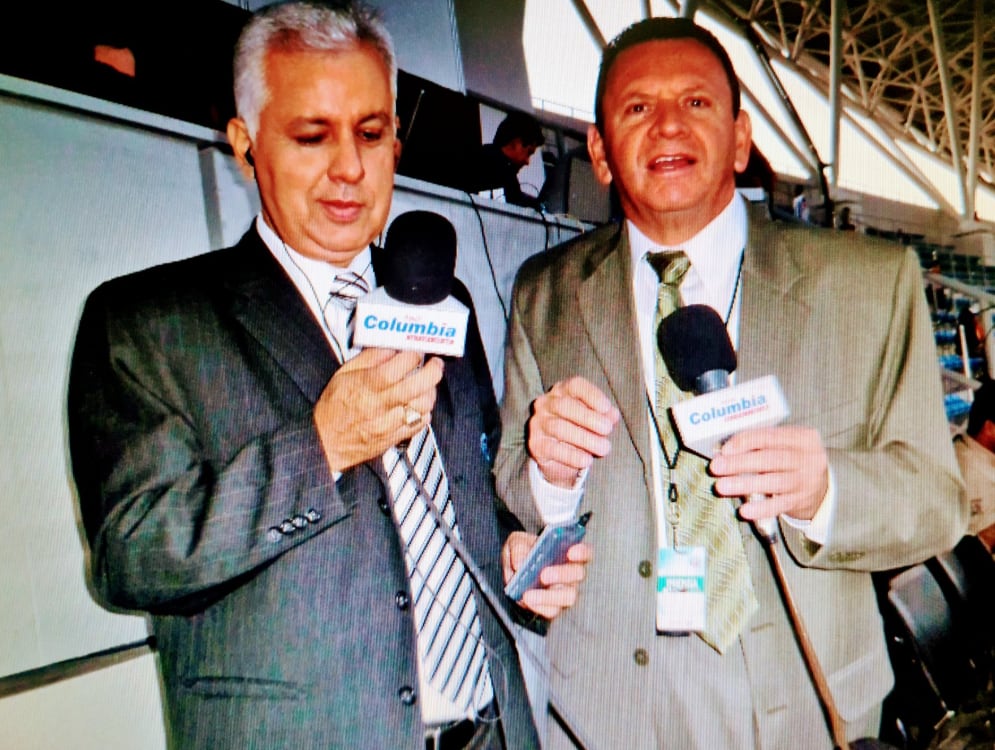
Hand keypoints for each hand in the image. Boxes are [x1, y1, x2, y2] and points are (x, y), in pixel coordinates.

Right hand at [314, 348, 443, 472]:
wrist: (326, 443)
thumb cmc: (333, 406)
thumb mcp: (344, 374)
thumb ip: (369, 358)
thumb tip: (392, 347)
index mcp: (368, 385)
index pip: (400, 365)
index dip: (414, 355)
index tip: (417, 351)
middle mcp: (381, 404)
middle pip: (418, 385)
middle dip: (433, 371)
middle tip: (435, 364)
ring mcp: (390, 423)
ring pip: (423, 405)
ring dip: (430, 391)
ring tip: (427, 384)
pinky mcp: (395, 438)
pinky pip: (419, 424)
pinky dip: (425, 411)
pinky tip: (418, 404)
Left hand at [502, 531, 591, 618]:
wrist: (510, 569)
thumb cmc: (521, 551)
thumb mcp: (516, 543)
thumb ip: (519, 549)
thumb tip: (520, 564)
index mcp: (568, 551)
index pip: (584, 552)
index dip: (582, 552)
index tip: (571, 552)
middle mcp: (571, 572)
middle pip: (578, 574)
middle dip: (562, 574)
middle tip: (543, 575)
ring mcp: (564, 591)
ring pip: (568, 596)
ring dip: (548, 596)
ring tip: (528, 595)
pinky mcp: (553, 606)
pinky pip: (551, 610)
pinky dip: (538, 606)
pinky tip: (526, 600)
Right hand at [527, 376, 619, 487]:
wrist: (560, 457)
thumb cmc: (581, 430)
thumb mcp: (595, 421)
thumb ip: (604, 416)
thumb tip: (612, 415)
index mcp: (562, 391)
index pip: (574, 385)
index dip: (591, 395)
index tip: (606, 408)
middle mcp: (546, 404)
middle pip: (565, 405)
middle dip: (588, 418)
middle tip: (607, 429)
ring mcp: (538, 424)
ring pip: (559, 428)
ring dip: (585, 438)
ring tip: (604, 448)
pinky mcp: (536, 445)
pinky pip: (553, 449)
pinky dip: (573, 456)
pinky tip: (587, 460)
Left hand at [709, 426, 828, 520]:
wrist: (820, 485)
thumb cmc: (791, 458)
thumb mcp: (785, 443)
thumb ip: (760, 443)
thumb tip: (724, 450)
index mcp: (803, 437)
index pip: (771, 436)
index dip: (746, 442)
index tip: (725, 449)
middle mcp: (808, 458)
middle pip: (771, 460)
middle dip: (740, 463)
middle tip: (716, 467)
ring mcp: (805, 481)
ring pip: (774, 483)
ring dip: (745, 485)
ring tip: (722, 487)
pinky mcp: (800, 502)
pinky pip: (779, 506)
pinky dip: (761, 509)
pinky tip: (744, 511)